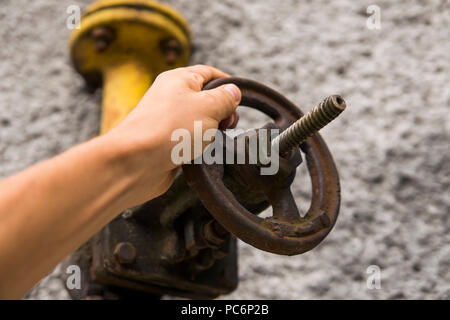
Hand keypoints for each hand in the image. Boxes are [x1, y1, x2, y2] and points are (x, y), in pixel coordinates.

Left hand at [105, 65, 241, 206]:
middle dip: (223, 112)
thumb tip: (234, 92)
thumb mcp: (208, 107)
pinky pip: (191, 141)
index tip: (243, 98)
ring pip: (201, 122)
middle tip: (228, 125)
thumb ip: (225, 98)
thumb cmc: (171, 129)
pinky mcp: (167, 142)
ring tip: (213, 140)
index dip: (228, 84)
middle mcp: (172, 97)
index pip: (209, 73)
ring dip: (212, 132)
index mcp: (179, 80)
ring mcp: (169, 121)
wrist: (136, 162)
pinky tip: (203, 154)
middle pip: (207, 99)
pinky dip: (201, 147)